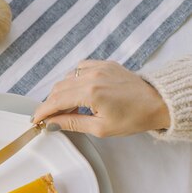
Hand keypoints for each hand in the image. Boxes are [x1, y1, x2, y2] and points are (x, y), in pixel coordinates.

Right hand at [32, 60, 170, 136]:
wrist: (157, 102)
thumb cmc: (134, 117)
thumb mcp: (100, 128)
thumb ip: (72, 123)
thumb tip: (52, 123)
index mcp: (91, 93)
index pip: (56, 101)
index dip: (42, 112)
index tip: (35, 120)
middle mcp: (92, 76)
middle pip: (58, 89)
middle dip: (50, 104)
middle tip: (50, 118)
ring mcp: (99, 67)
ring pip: (66, 78)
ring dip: (61, 93)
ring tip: (67, 108)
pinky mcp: (104, 64)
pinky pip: (79, 68)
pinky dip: (73, 80)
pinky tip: (79, 92)